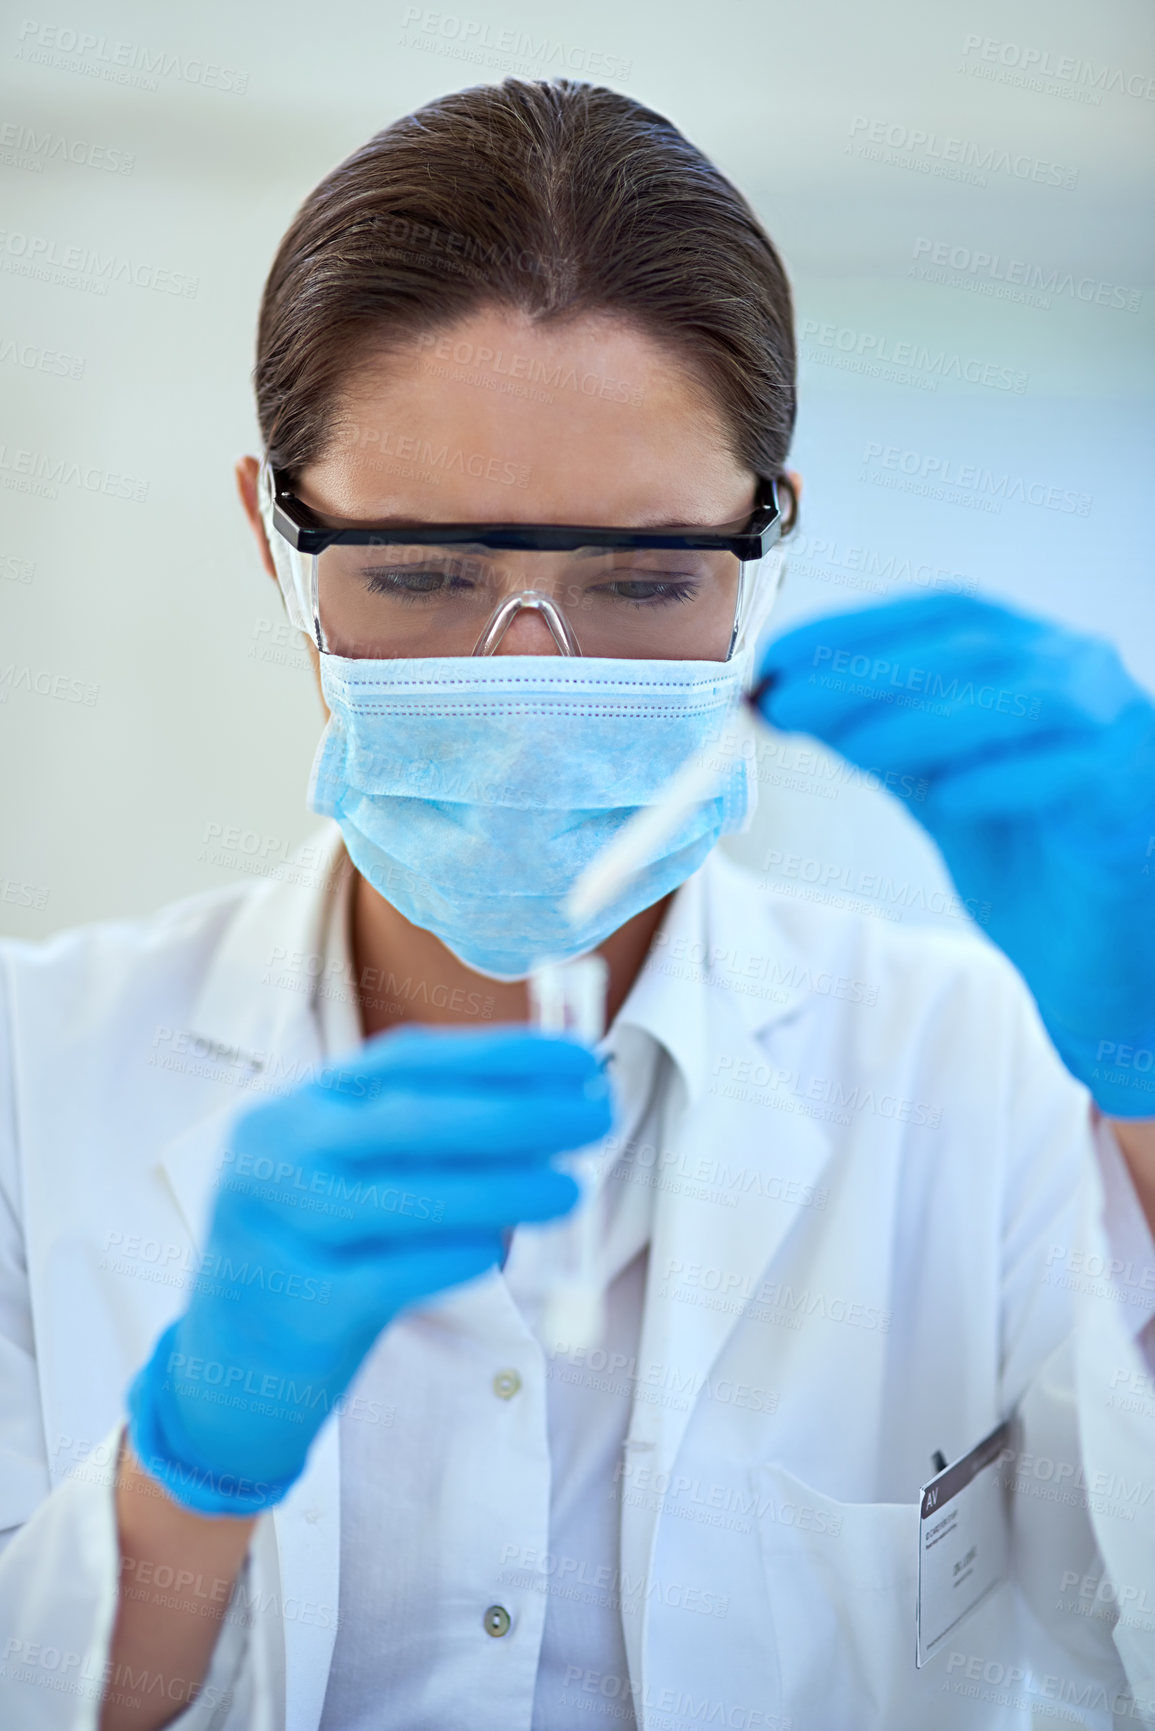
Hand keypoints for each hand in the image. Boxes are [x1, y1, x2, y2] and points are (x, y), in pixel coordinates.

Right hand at [127, 1026, 610, 1511]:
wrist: (225, 1382)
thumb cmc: (316, 1262)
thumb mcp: (345, 1184)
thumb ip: (423, 1146)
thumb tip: (550, 1112)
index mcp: (292, 1110)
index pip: (404, 1062)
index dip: (496, 1055)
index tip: (576, 1057)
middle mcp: (273, 1158)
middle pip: (411, 1120)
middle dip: (518, 1112)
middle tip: (597, 1112)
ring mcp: (275, 1233)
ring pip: (408, 1198)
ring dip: (505, 1187)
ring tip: (573, 1187)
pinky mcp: (295, 1310)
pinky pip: (392, 1277)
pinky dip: (452, 1258)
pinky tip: (496, 1254)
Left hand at [753, 594, 1154, 1117]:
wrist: (1099, 942)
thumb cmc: (1023, 853)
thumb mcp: (933, 785)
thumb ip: (876, 741)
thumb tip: (784, 702)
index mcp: (1027, 654)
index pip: (939, 616)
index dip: (855, 628)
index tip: (777, 658)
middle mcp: (1077, 671)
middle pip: (969, 650)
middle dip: (866, 673)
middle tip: (786, 702)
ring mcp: (1114, 726)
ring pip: (1021, 698)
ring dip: (923, 720)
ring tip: (848, 749)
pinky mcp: (1131, 792)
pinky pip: (1069, 772)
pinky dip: (1004, 779)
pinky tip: (948, 799)